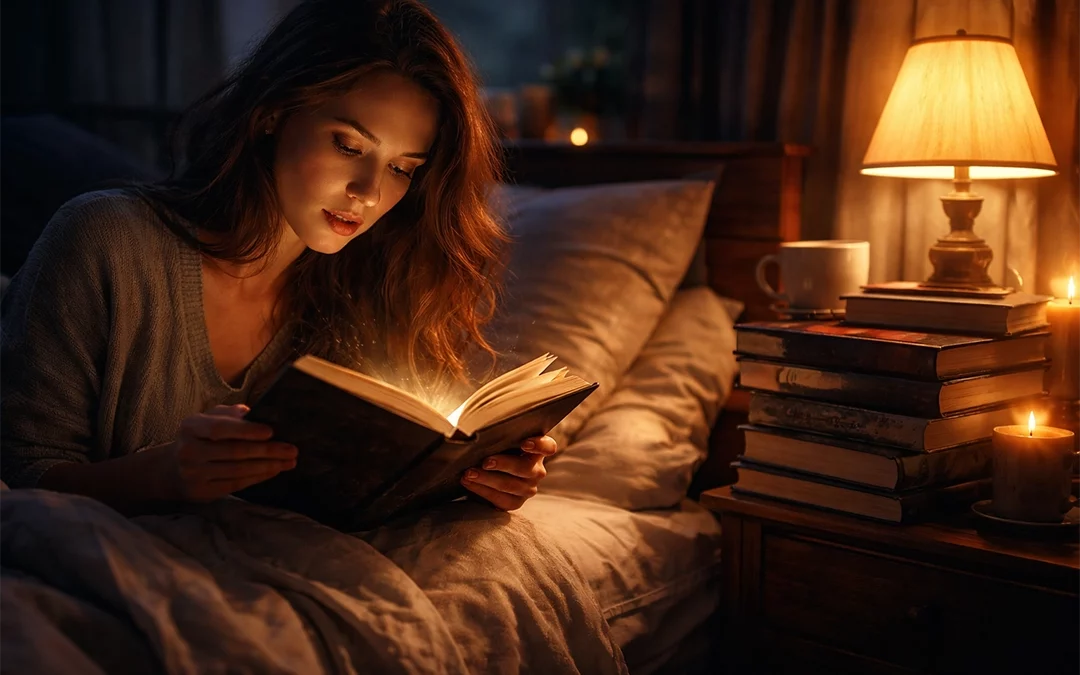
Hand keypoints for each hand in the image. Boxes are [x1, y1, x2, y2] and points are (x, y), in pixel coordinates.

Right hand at [144, 404, 297, 502]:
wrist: (171, 469)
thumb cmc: (199, 437)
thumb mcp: (207, 419)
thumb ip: (228, 414)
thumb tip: (251, 412)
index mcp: (191, 426)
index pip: (220, 429)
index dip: (246, 431)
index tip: (271, 431)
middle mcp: (189, 450)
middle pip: (234, 452)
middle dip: (267, 451)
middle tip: (291, 449)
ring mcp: (194, 473)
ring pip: (238, 470)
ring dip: (267, 466)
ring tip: (289, 461)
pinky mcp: (202, 491)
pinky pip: (236, 484)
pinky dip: (257, 477)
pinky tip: (273, 471)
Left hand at [461, 435, 556, 510]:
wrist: (481, 467)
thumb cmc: (491, 445)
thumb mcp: (495, 436)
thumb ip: (494, 430)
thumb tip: (476, 424)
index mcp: (536, 449)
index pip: (548, 447)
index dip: (539, 445)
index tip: (524, 443)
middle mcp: (536, 470)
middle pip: (526, 468)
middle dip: (504, 464)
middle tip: (485, 462)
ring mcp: (528, 488)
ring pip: (511, 485)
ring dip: (487, 479)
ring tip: (468, 473)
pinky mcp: (515, 502)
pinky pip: (502, 500)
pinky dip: (483, 491)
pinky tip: (469, 483)